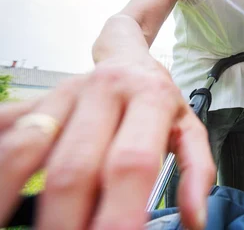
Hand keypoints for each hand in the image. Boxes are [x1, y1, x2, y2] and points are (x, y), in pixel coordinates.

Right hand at [0, 58, 214, 229]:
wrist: (127, 59)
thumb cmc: (158, 102)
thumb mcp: (190, 129)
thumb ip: (197, 171)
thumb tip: (195, 220)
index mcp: (150, 98)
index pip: (131, 162)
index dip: (120, 212)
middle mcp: (104, 91)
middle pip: (74, 168)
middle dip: (67, 222)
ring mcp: (64, 94)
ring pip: (28, 151)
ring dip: (17, 196)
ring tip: (26, 228)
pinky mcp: (35, 101)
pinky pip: (7, 133)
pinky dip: (3, 169)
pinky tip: (5, 196)